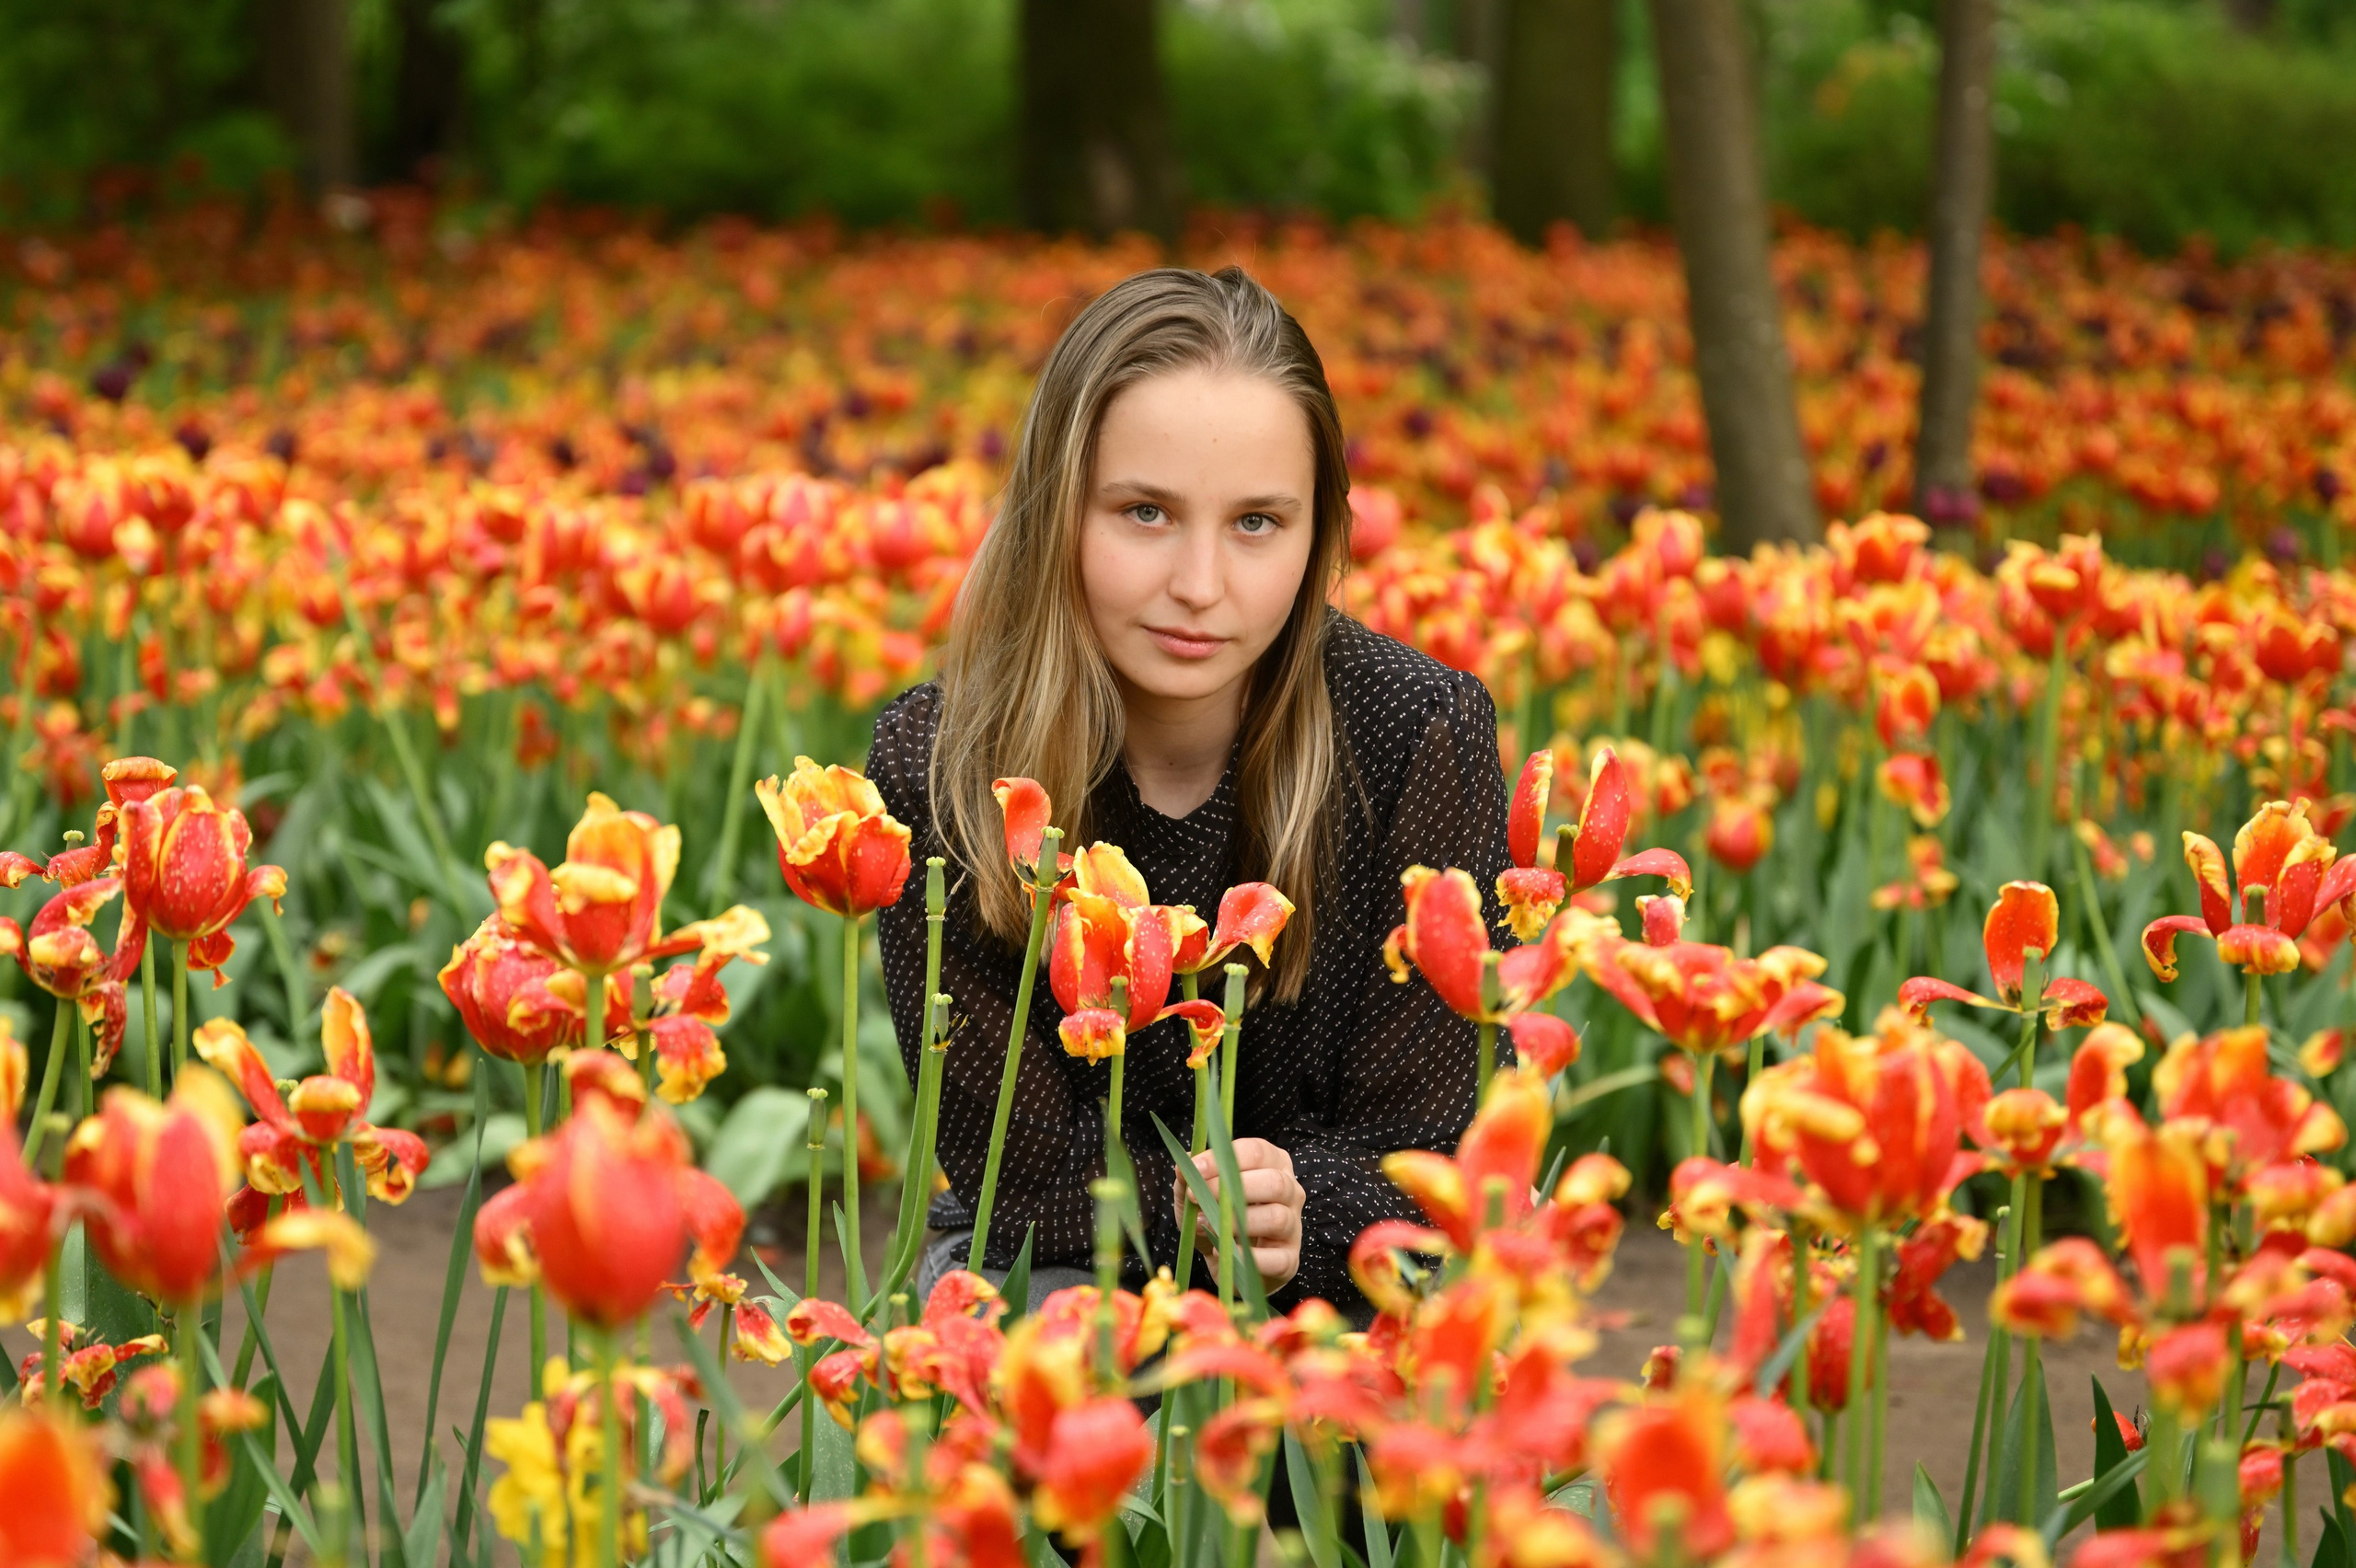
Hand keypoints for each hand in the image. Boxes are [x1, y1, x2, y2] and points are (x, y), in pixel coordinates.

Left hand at [1174, 1138, 1304, 1293]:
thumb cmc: (1215, 1218)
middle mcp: (1291, 1191)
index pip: (1257, 1152)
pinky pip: (1277, 1258)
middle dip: (1231, 1189)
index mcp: (1273, 1164)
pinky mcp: (1290, 1258)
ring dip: (1236, 1223)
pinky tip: (1224, 1252)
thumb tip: (1183, 1164)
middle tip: (1198, 1198)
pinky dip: (1247, 1256)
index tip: (1195, 1168)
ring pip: (1276, 1218)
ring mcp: (1294, 1226)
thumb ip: (1190, 1178)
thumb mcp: (1197, 1195)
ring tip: (1208, 1227)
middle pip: (1274, 1182)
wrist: (1227, 1263)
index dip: (1224, 1159)